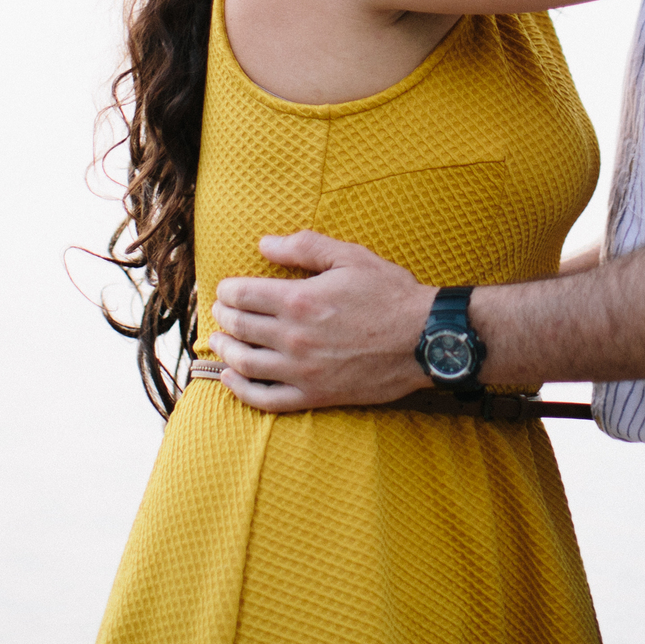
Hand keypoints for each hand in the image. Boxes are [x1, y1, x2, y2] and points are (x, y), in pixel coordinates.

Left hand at [208, 231, 434, 412]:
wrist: (424, 339)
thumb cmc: (390, 294)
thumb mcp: (350, 257)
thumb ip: (304, 246)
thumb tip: (263, 244)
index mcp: (299, 300)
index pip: (242, 294)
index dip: (228, 289)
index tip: (227, 288)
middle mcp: (293, 337)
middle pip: (239, 327)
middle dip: (223, 316)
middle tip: (221, 311)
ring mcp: (302, 370)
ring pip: (245, 363)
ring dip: (225, 350)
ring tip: (220, 341)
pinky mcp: (314, 395)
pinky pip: (266, 399)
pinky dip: (241, 390)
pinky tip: (230, 378)